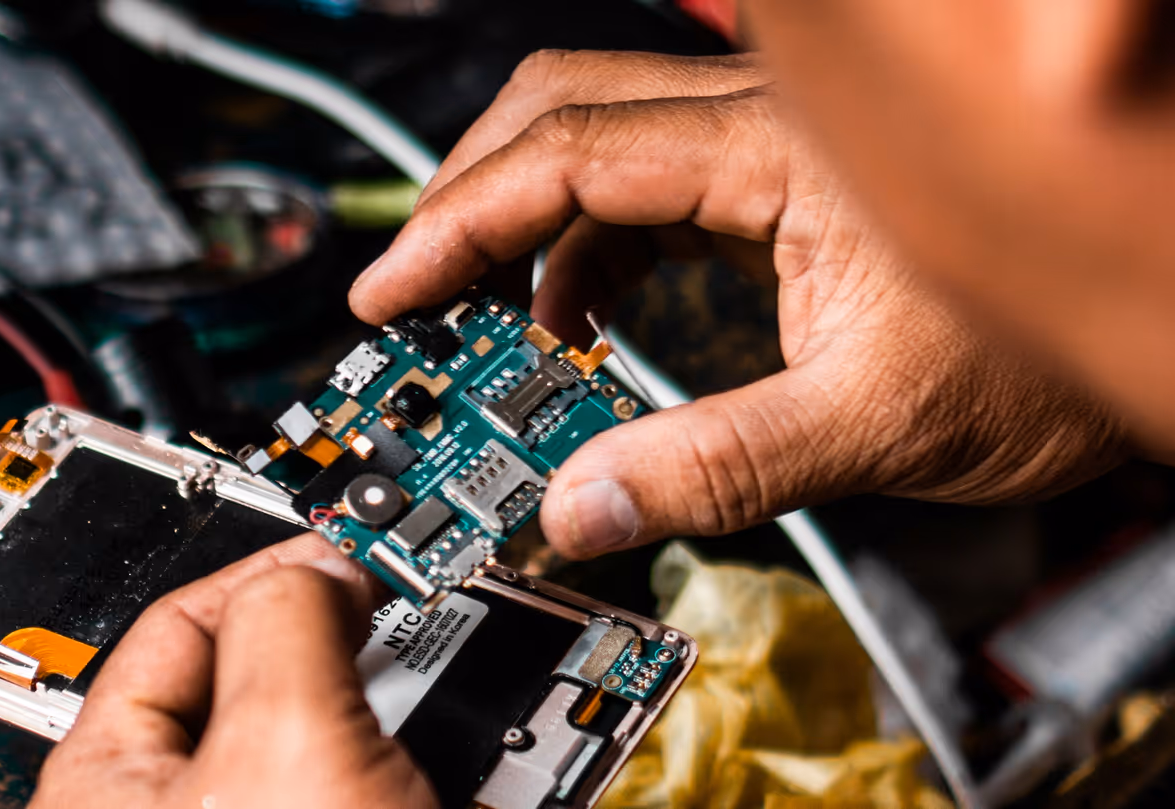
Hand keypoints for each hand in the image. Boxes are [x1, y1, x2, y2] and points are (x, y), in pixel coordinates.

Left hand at [30, 534, 436, 808]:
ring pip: (315, 733)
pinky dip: (401, 759)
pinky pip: (352, 783)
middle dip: (330, 641)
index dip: (264, 570)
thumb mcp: (289, 739)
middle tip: (389, 620)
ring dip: (380, 706)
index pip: (177, 625)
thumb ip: (287, 621)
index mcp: (109, 784)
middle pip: (252, 673)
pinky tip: (439, 762)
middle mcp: (171, 808)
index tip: (339, 546)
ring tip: (426, 706)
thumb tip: (317, 570)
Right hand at [349, 50, 1128, 557]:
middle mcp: (760, 125)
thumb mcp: (872, 424)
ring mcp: (764, 148)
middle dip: (470, 195)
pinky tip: (573, 318)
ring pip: (597, 138)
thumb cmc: (1038, 357)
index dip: (461, 223)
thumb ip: (717, 467)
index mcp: (774, 153)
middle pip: (561, 109)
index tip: (392, 290)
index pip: (569, 156)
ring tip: (482, 319)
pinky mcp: (772, 184)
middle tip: (414, 287)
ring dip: (523, 224)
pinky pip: (643, 187)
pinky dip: (583, 248)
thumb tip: (582, 511)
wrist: (1136, 315)